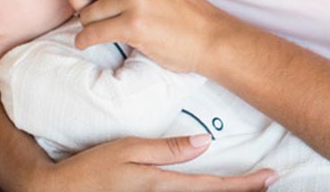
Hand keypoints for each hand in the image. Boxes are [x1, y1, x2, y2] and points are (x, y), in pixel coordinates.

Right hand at [26, 134, 275, 190]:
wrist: (59, 190)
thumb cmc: (91, 167)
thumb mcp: (129, 150)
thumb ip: (167, 149)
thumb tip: (205, 143)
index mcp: (164, 185)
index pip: (214, 186)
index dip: (245, 183)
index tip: (271, 175)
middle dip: (243, 189)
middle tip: (269, 178)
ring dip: (225, 191)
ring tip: (249, 182)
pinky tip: (212, 185)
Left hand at [47, 0, 235, 73]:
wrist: (209, 35)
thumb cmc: (177, 11)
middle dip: (72, 0)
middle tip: (85, 11)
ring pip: (83, 12)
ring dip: (88, 25)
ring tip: (109, 28)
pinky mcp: (135, 24)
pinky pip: (90, 34)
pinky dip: (86, 42)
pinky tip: (96, 42)